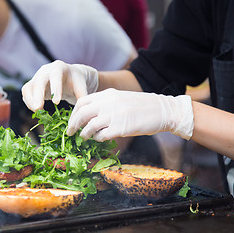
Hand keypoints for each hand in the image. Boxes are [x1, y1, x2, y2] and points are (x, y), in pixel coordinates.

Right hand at [22, 60, 97, 111]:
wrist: (69, 77)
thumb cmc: (76, 81)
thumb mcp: (81, 87)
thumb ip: (82, 97)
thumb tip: (83, 112)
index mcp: (59, 67)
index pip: (55, 76)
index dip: (55, 88)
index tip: (56, 102)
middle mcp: (45, 70)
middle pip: (38, 82)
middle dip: (37, 96)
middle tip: (38, 109)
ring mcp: (37, 77)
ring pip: (28, 88)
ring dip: (30, 101)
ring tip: (37, 112)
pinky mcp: (33, 85)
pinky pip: (26, 93)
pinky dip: (29, 103)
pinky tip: (36, 111)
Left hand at [67, 89, 193, 140]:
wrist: (163, 110)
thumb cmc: (142, 106)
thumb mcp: (121, 98)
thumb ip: (105, 103)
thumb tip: (89, 115)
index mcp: (108, 94)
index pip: (82, 101)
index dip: (74, 113)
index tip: (72, 121)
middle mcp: (109, 103)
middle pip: (82, 114)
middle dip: (73, 124)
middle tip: (70, 133)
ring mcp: (115, 115)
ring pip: (89, 126)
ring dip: (84, 134)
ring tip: (84, 137)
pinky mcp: (121, 128)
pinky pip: (102, 136)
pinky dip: (97, 139)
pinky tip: (99, 139)